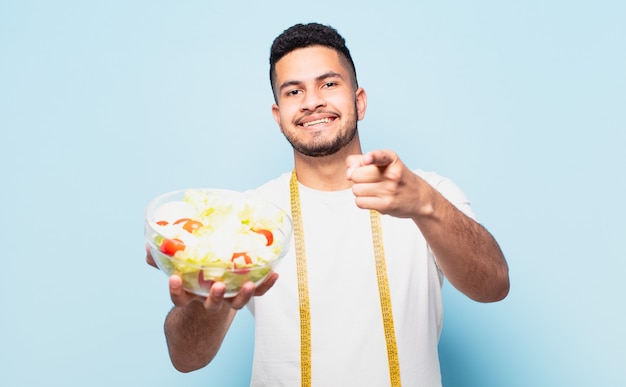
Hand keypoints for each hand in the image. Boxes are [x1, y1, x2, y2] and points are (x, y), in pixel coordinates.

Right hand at [147, 245, 277, 310]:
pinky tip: (275, 273)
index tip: (173, 279)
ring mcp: (229, 300)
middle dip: (216, 296)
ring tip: (250, 284)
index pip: (179, 298)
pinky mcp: (244, 294)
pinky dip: (266, 285)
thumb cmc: (191, 281)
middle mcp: (210, 300)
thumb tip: (147, 246)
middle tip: (217, 286)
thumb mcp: (176, 272)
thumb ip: (161, 261)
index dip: (175, 291)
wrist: (209, 304)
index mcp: (191, 296)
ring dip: (245, 294)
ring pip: (237, 302)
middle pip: (213, 304)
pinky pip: (257, 292)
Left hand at [346, 149, 425, 218]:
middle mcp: (392, 174)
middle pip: (356, 175)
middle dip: (357, 178)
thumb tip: (348, 174)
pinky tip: (372, 198)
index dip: (371, 157)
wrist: (419, 197)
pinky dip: (362, 201)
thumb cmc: (396, 178)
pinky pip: (359, 202)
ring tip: (372, 190)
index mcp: (391, 159)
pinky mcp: (386, 205)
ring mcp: (390, 190)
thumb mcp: (384, 163)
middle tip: (368, 180)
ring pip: (356, 189)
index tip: (367, 159)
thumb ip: (361, 161)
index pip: (380, 155)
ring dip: (359, 190)